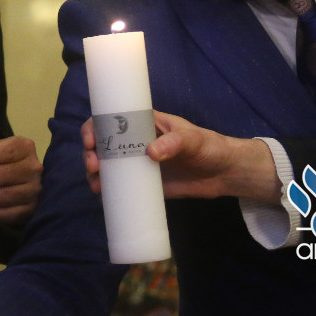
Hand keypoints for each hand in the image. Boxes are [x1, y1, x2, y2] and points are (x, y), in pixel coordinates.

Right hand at [81, 111, 280, 203]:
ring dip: (95, 173)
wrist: (225, 173)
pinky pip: (121, 186)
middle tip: (94, 166)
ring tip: (96, 185)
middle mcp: (135, 142)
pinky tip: (102, 197)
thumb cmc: (209, 146)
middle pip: (103, 144)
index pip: (111, 118)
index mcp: (143, 123)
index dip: (94, 126)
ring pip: (108, 165)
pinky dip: (108, 191)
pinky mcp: (145, 184)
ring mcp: (138, 164)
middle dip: (91, 153)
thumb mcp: (193, 140)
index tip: (91, 140)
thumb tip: (150, 153)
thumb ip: (175, 143)